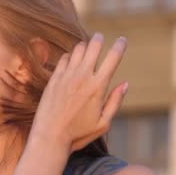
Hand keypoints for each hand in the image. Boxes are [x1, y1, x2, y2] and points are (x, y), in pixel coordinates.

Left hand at [30, 33, 127, 153]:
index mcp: (98, 87)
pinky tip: (71, 61)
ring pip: (77, 49)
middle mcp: (82, 77)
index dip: (120, 45)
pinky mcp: (53, 78)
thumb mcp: (103, 123)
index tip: (123, 40)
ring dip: (84, 46)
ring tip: (87, 49)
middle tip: (100, 37)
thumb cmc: (78, 134)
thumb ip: (115, 101)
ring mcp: (66, 76)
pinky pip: (63, 58)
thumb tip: (125, 83)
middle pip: (93, 46)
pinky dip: (70, 56)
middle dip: (99, 38)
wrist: (50, 137)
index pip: (113, 58)